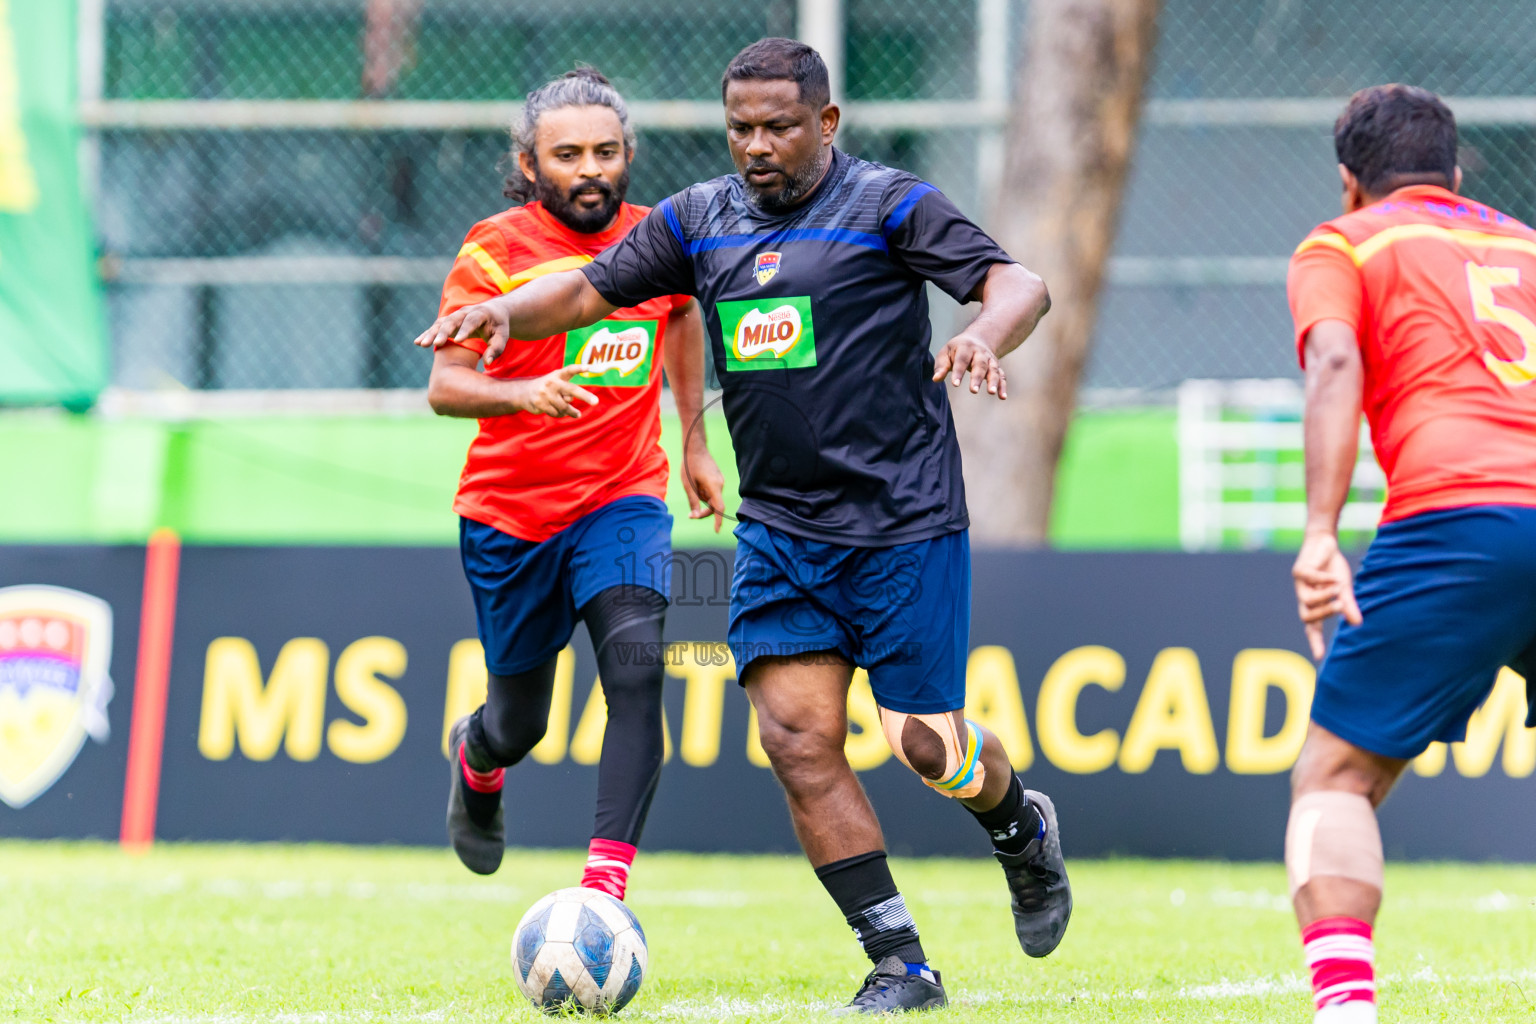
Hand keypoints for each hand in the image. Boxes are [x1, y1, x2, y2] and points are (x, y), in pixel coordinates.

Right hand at [413, 300, 512, 362]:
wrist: (493, 312)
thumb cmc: (498, 327)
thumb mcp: (502, 337)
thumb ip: (496, 349)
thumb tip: (488, 363)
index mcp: (481, 313)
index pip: (472, 321)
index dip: (465, 330)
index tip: (459, 340)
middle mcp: (465, 312)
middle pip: (452, 320)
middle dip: (443, 332)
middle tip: (436, 344)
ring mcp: (455, 315)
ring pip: (441, 323)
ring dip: (431, 333)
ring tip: (421, 344)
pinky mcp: (448, 321)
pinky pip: (436, 326)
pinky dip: (427, 333)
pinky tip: (417, 342)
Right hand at [516, 365, 599, 417]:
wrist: (524, 392)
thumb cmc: (547, 387)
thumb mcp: (556, 382)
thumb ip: (567, 388)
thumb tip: (572, 400)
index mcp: (557, 375)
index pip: (569, 370)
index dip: (578, 368)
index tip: (588, 367)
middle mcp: (552, 382)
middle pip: (571, 390)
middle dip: (585, 396)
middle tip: (596, 402)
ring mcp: (545, 394)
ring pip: (565, 406)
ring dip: (571, 412)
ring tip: (576, 414)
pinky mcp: (541, 404)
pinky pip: (557, 413)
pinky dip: (560, 414)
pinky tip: (557, 411)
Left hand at [680, 441, 725, 532]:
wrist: (695, 448)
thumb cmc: (689, 465)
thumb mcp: (688, 485)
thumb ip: (693, 501)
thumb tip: (694, 516)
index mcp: (714, 486)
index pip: (719, 507)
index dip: (718, 520)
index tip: (716, 531)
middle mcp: (720, 484)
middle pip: (715, 505)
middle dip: (704, 511)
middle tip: (691, 515)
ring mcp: (720, 481)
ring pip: (712, 498)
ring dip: (702, 498)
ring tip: (692, 486)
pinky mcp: (718, 479)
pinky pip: (712, 492)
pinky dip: (704, 493)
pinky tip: (696, 482)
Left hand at [933, 333, 1005, 397]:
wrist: (978, 338)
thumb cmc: (957, 349)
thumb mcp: (946, 353)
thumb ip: (941, 366)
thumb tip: (936, 379)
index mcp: (965, 347)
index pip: (962, 360)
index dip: (958, 372)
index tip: (955, 384)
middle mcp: (980, 353)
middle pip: (980, 365)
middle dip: (977, 378)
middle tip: (973, 390)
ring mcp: (990, 360)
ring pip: (993, 370)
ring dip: (993, 381)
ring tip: (991, 392)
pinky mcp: (996, 367)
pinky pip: (1002, 376)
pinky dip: (1003, 386)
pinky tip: (1002, 397)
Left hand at [1292, 530, 1362, 659]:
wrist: (1325, 544)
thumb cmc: (1333, 569)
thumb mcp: (1344, 589)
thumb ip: (1348, 606)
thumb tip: (1357, 624)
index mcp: (1315, 605)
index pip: (1312, 628)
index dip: (1315, 642)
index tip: (1320, 657)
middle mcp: (1305, 598)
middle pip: (1306, 617)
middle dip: (1324, 614)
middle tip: (1342, 606)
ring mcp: (1300, 585)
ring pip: (1307, 600)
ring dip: (1325, 596)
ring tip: (1340, 587)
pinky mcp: (1299, 571)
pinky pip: (1310, 579)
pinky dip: (1325, 579)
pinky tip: (1334, 575)